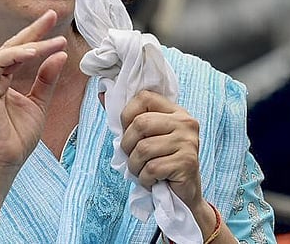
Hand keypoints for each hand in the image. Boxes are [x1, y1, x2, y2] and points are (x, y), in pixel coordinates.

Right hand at [0, 0, 67, 179]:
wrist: (4, 162)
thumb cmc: (16, 136)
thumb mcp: (38, 102)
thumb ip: (45, 78)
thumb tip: (58, 55)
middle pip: (7, 43)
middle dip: (30, 28)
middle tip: (51, 14)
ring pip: (7, 51)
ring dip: (33, 42)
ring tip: (56, 38)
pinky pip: (1, 63)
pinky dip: (19, 55)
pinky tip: (36, 51)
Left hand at [120, 90, 203, 208]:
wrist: (185, 194)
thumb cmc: (162, 162)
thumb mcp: (147, 136)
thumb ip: (128, 117)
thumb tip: (100, 94)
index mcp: (175, 111)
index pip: (144, 97)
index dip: (127, 115)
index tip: (129, 133)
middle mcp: (185, 122)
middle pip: (140, 124)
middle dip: (127, 145)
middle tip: (133, 158)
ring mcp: (188, 142)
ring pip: (143, 149)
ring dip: (135, 166)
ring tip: (142, 171)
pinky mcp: (187, 162)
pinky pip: (152, 168)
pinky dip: (145, 179)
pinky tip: (152, 181)